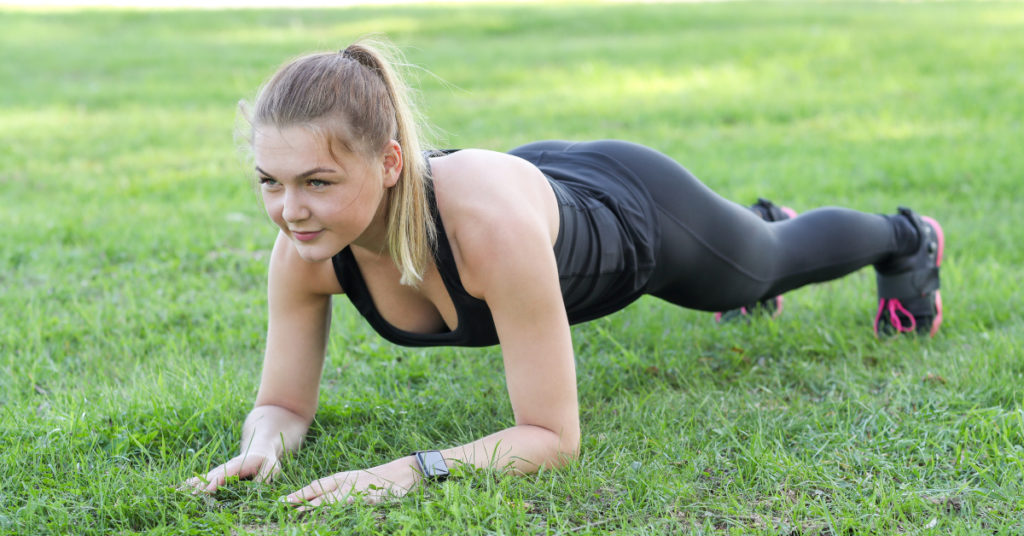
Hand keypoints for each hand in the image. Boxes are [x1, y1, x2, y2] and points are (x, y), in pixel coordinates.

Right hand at [185, 449, 280, 492]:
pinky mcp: (220, 473)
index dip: (216, 483)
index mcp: (239, 465)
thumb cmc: (267, 460)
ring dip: (193, 484)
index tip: (206, 491)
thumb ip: (264, 478)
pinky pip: (205, 478)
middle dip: (200, 486)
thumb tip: (256, 489)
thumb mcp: (271, 467)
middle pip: (211, 477)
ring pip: (205, 477)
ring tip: (179, 490)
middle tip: (189, 495)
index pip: (225, 475)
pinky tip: (182, 486)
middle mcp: (227, 467)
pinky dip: (193, 482)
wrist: (260, 448)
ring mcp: (222, 470)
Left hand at [281, 457, 417, 508]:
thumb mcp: (357, 484)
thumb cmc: (379, 480)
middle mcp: (348, 481)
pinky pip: (358, 500)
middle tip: (285, 505)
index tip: (284, 500)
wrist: (406, 471)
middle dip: (303, 498)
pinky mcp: (373, 495)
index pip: (318, 485)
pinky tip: (339, 507)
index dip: (301, 493)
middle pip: (322, 490)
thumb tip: (318, 500)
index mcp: (343, 478)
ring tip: (303, 510)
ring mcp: (360, 488)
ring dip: (319, 503)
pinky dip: (345, 504)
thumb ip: (340, 491)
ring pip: (336, 496)